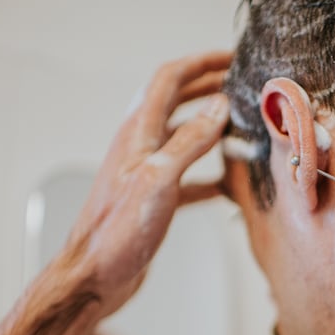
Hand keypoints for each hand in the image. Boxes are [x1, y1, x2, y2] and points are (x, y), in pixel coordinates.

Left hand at [63, 51, 230, 316]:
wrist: (94, 276)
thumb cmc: (116, 234)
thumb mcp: (158, 181)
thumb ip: (190, 142)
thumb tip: (219, 107)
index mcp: (138, 134)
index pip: (169, 80)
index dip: (200, 63)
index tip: (231, 58)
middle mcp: (141, 148)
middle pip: (176, 103)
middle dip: (208, 88)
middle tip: (239, 84)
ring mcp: (147, 173)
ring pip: (184, 139)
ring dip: (212, 129)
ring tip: (241, 127)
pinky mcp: (154, 200)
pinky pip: (187, 178)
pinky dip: (210, 174)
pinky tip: (227, 184)